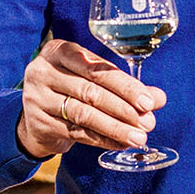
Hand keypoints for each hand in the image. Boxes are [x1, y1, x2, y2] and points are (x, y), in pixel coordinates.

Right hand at [15, 39, 165, 157]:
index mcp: (59, 51)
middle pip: (91, 91)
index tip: (149, 101)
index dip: (125, 85)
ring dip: (116, 127)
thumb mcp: (93, 78)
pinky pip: (77, 133)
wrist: (36, 114)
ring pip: (84, 114)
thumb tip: (158, 98)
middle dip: (124, 109)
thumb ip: (124, 85)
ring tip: (139, 136)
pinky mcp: (39, 123)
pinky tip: (121, 143)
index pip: (96, 68)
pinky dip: (102, 139)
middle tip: (149, 122)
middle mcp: (44, 71)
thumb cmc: (71, 88)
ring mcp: (37, 98)